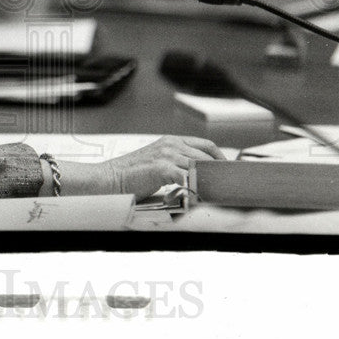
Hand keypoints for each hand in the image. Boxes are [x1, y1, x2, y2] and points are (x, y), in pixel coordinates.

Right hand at [104, 135, 225, 198]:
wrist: (110, 178)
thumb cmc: (132, 175)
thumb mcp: (158, 163)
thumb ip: (177, 165)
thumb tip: (198, 178)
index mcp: (171, 141)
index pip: (206, 145)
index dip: (220, 157)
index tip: (228, 169)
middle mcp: (171, 144)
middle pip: (206, 156)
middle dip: (219, 171)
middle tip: (227, 185)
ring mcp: (167, 155)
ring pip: (199, 166)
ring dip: (209, 180)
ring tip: (218, 192)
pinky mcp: (162, 168)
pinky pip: (187, 177)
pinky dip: (195, 187)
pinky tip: (200, 196)